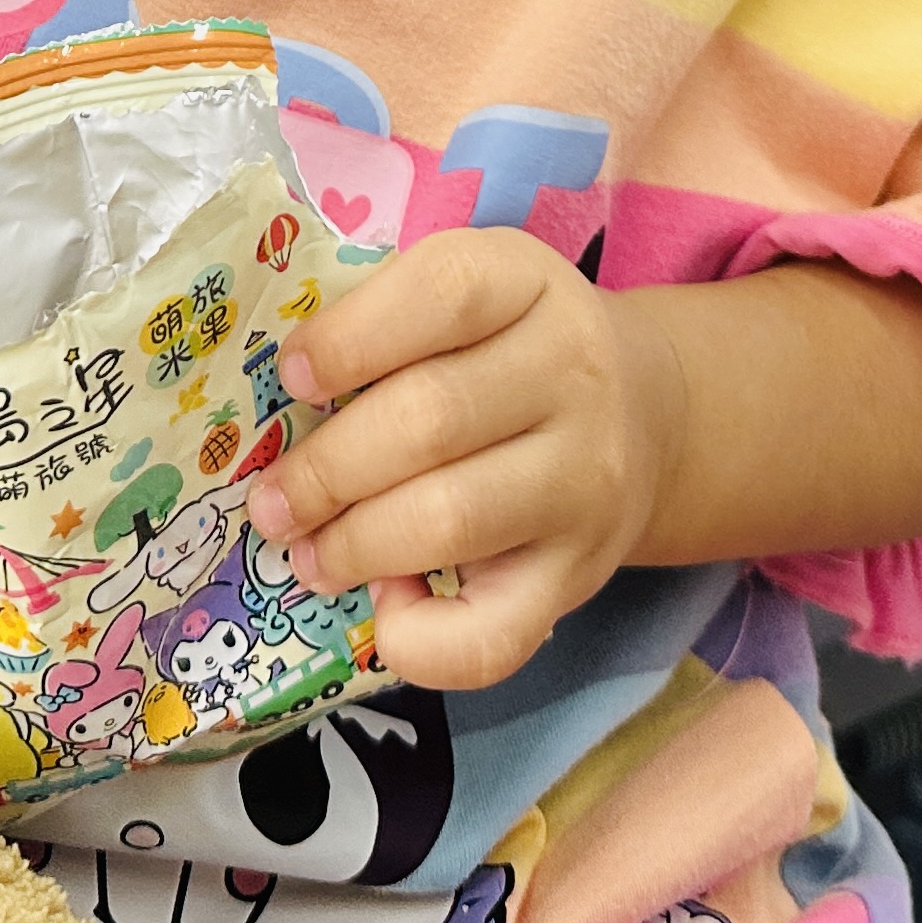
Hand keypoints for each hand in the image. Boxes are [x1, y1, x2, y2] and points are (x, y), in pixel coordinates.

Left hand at [245, 228, 687, 689]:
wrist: (648, 415)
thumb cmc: (513, 351)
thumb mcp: (475, 299)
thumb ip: (388, 322)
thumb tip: (279, 407)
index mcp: (529, 283)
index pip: (442, 293)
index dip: (351, 338)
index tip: (293, 378)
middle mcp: (574, 375)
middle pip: (429, 419)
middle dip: (326, 470)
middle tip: (273, 502)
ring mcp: (585, 481)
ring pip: (452, 519)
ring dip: (354, 545)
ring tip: (308, 553)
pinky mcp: (579, 576)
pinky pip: (494, 635)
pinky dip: (420, 639)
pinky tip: (387, 608)